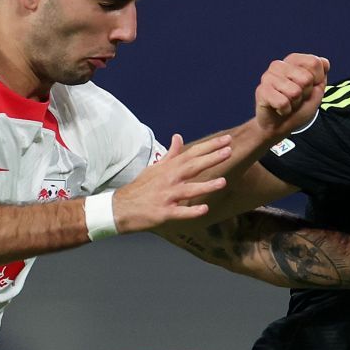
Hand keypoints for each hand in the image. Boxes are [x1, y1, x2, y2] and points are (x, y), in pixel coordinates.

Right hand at [112, 134, 232, 231]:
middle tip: (228, 151)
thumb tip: (178, 137)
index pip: (192, 153)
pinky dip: (191, 211)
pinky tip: (204, 210)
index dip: (210, 146)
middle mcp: (169, 179)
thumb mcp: (155, 167)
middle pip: (192, 166)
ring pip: (188, 189)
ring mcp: (166, 196)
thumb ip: (171, 154)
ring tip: (222, 182)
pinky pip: (179, 212)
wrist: (121, 208)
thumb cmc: (140, 188)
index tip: (226, 140)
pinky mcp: (163, 212)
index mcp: (169, 168)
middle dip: (211, 158)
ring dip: (205, 186)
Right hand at [254, 53, 328, 136]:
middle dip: (305, 94)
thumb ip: (322, 76)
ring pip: (295, 92)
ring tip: (287, 103)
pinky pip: (283, 102)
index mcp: (292, 61)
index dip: (317, 80)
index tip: (307, 88)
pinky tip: (279, 109)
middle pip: (306, 79)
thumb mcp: (316, 91)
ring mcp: (268, 76)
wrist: (279, 126)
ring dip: (294, 103)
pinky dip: (285, 110)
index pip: (314, 63)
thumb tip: (325, 62)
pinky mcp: (261, 91)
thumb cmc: (298, 107)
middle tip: (295, 99)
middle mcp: (278, 65)